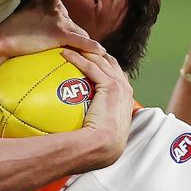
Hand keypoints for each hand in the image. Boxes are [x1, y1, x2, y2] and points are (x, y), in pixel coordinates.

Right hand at [0, 0, 103, 57]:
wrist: (2, 40)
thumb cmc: (12, 30)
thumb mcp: (28, 13)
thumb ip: (41, 14)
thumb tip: (48, 24)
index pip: (64, 14)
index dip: (64, 28)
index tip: (61, 38)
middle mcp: (55, 3)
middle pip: (73, 23)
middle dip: (74, 37)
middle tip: (76, 51)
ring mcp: (59, 17)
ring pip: (79, 32)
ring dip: (83, 45)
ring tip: (90, 56)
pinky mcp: (60, 32)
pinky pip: (81, 40)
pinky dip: (91, 47)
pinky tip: (100, 51)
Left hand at [62, 49, 133, 166]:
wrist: (103, 146)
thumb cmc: (99, 145)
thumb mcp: (100, 131)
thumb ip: (94, 121)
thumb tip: (77, 124)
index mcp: (126, 99)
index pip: (116, 74)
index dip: (103, 65)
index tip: (88, 60)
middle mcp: (126, 89)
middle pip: (110, 62)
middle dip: (95, 52)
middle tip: (78, 46)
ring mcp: (120, 86)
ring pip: (101, 60)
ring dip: (85, 50)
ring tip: (70, 45)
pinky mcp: (110, 86)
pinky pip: (91, 66)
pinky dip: (77, 57)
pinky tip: (64, 54)